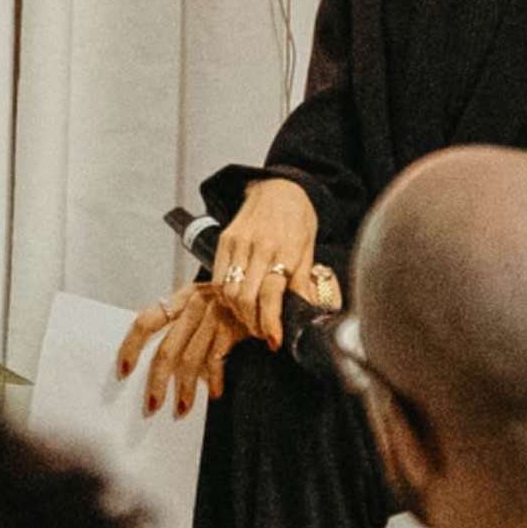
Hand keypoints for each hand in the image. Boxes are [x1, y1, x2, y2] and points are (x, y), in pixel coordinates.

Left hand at [116, 281, 258, 415]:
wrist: (265, 288)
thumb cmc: (231, 301)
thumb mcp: (203, 303)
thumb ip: (182, 324)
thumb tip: (160, 362)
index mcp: (181, 299)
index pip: (146, 322)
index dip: (131, 347)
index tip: (123, 371)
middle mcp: (194, 306)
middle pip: (166, 350)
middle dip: (157, 382)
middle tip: (152, 405)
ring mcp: (213, 317)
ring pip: (190, 360)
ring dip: (184, 389)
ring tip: (181, 409)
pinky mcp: (232, 328)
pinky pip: (216, 360)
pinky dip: (214, 380)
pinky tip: (213, 393)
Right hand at [207, 177, 327, 343]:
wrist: (278, 187)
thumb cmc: (298, 217)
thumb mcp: (309, 248)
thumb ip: (303, 281)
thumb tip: (304, 312)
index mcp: (283, 249)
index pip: (271, 294)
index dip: (270, 322)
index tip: (274, 341)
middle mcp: (257, 246)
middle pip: (244, 297)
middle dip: (252, 323)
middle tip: (263, 333)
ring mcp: (237, 243)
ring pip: (228, 291)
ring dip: (238, 313)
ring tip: (251, 320)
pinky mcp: (224, 241)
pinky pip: (217, 278)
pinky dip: (225, 297)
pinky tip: (237, 303)